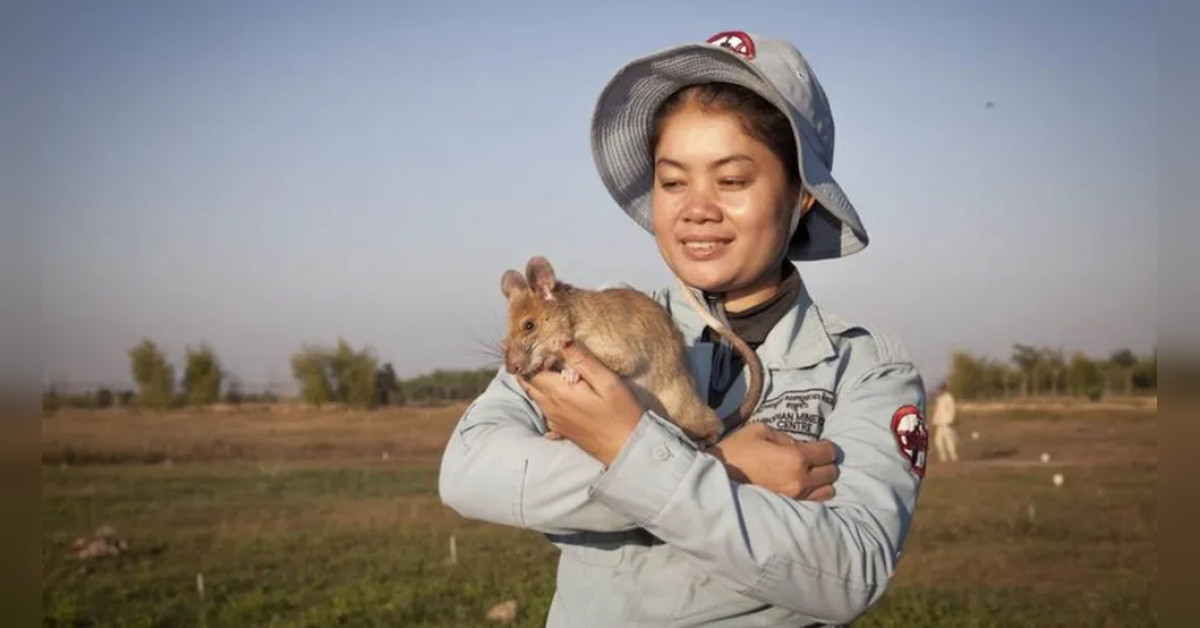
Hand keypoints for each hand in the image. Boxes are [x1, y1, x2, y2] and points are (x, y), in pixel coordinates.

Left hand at [518, 341, 643, 465]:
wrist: (628, 448)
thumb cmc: (622, 413)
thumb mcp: (607, 382)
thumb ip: (582, 360)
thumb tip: (561, 340)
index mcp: (558, 393)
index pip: (530, 370)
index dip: (528, 356)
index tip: (529, 344)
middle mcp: (551, 407)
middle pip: (529, 383)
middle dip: (526, 367)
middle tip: (529, 352)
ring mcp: (555, 420)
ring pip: (535, 396)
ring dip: (535, 381)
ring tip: (543, 365)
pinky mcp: (561, 430)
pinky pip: (545, 409)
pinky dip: (543, 396)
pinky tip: (556, 390)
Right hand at [708, 422, 838, 500]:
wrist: (716, 481)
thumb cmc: (736, 451)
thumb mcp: (760, 431)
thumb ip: (785, 437)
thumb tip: (798, 445)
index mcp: (796, 458)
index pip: (828, 452)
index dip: (825, 447)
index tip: (819, 446)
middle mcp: (801, 481)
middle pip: (832, 473)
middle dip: (824, 464)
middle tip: (812, 460)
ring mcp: (796, 499)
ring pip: (828, 491)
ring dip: (821, 482)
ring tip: (808, 475)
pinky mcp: (790, 510)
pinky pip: (815, 503)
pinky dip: (813, 495)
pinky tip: (800, 487)